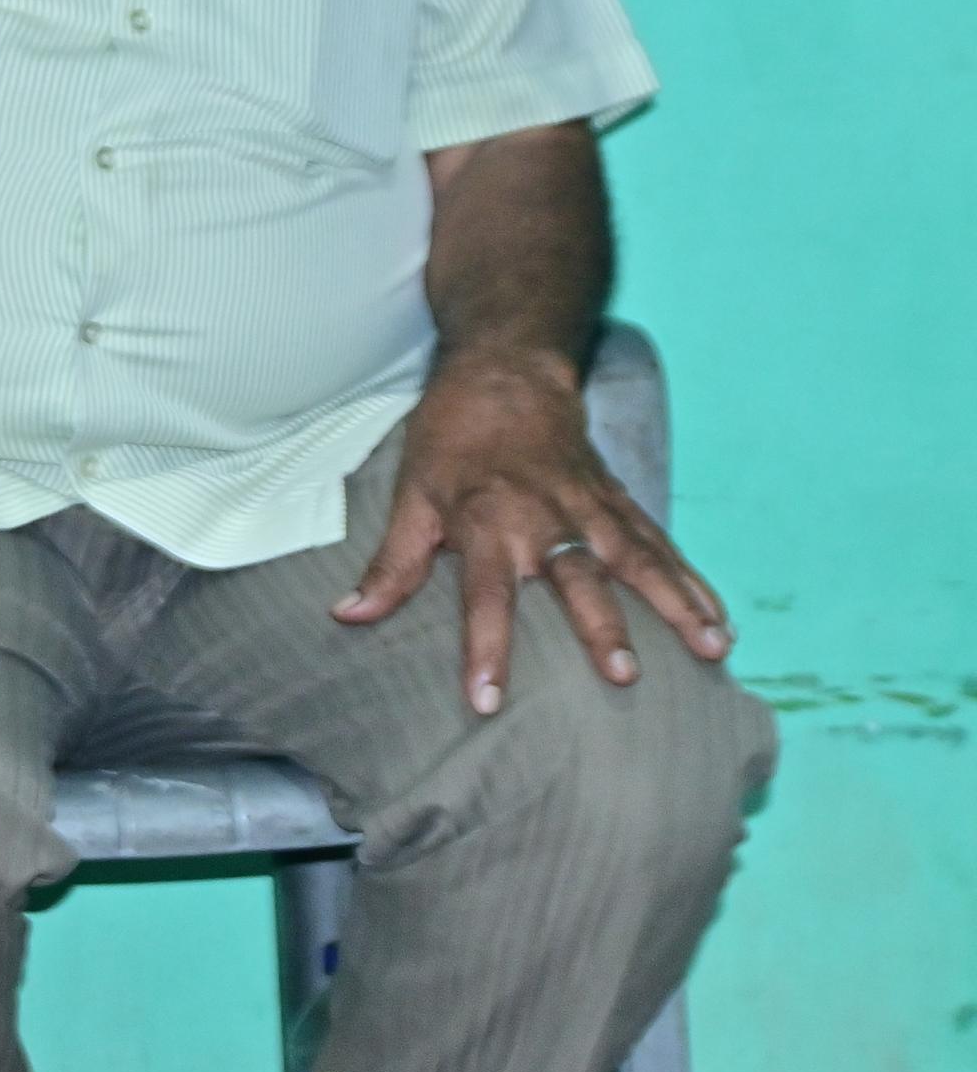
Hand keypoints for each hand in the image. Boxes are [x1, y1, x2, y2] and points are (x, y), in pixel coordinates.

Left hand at [337, 347, 730, 712]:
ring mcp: (590, 509)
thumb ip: (391, 564)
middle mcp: (545, 520)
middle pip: (577, 580)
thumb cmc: (451, 439)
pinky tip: (720, 618)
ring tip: (714, 650)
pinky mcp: (619, 501)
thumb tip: (349, 615)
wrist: (506, 370)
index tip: (488, 701)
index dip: (484, 650)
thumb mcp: (410, 496)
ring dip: (676, 606)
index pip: (484, 598)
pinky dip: (692, 581)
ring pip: (638, 562)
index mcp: (487, 524)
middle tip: (626, 676)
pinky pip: (660, 545)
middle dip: (603, 629)